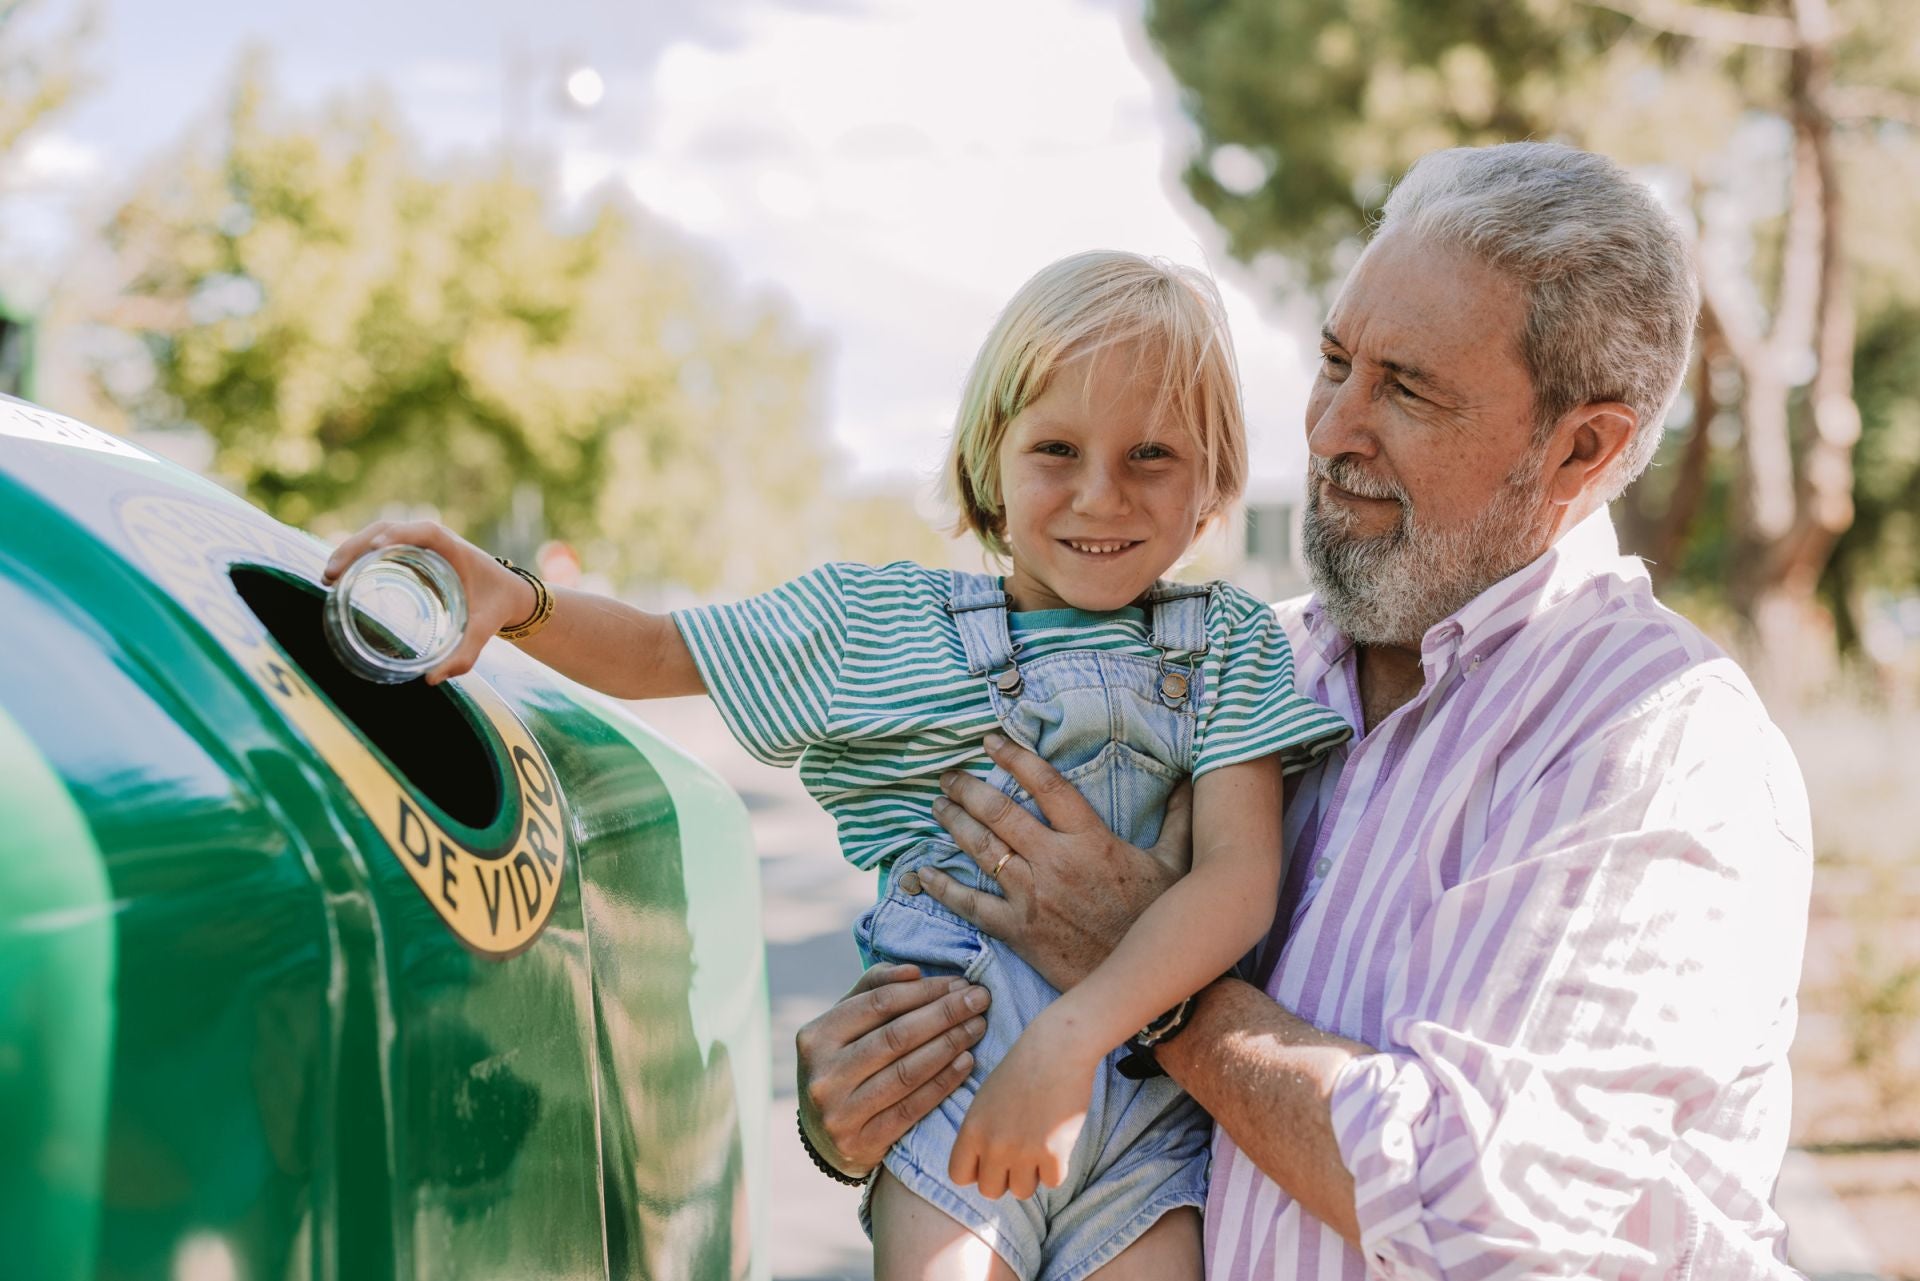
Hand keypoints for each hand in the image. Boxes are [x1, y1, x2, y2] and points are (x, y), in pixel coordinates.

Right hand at [320, 519, 532, 683]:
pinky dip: (357, 556)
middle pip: (388, 530)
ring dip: (350, 551)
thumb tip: (431, 679)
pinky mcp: (409, 552)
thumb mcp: (484, 630)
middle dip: (357, 547)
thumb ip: (465, 654)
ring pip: (377, 535)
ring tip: (328, 578)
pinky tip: (337, 577)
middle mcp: (432, 540)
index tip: (376, 548)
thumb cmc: (495, 608)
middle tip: (332, 575)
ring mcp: (417, 543)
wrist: (507, 594)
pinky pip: (379, 546)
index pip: (424, 532)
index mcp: (452, 548)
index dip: (399, 535)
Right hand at [795, 962, 989, 1177]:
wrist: (824, 1137)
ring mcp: (840, 1113)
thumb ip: (872, 990)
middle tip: (979, 999)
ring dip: (950, 1044)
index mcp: (815, 1037)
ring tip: (977, 1026)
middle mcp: (824, 1075)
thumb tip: (913, 971)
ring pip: (907, 1072)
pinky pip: (913, 1108)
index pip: (878, 1003)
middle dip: (945, 1013)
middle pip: (896, 1036)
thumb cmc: (844, 1065)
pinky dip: (944, 1082)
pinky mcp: (862, 1143)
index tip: (959, 982)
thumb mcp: (844, 1026)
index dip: (924, 990)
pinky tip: (966, 1062)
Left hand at [923, 733, 1190, 990]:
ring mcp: (1032, 896)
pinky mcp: (1018, 931)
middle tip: (948, 775)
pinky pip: (970, 904)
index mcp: (1090, 839)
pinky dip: (943, 887)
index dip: (1014, 757)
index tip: (990, 741)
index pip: (1045, 785)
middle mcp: (1055, 861)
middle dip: (968, 788)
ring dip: (954, 823)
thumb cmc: (1160, 922)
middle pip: (1000, 812)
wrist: (1144, 983)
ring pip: (981, 849)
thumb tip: (1191, 780)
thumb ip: (1179, 818)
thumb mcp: (1177, 865)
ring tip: (937, 806)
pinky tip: (923, 873)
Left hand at [949, 1020, 1092, 1199]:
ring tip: (1040, 1145)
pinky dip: (1058, 1166)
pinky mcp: (1053, 1153)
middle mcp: (992, 1144)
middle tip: (1020, 1154)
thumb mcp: (985, 1099)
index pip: (959, 1176)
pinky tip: (1059, 1141)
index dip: (976, 1171)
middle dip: (1005, 1177)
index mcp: (972, 1129)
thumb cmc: (1022, 1069)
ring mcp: (1023, 1151)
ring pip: (1022, 1192)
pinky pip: (1052, 1182)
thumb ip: (980, 1133)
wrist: (1057, 1048)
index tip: (990, 1160)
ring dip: (1032, 1174)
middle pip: (990, 1191)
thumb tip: (982, 1168)